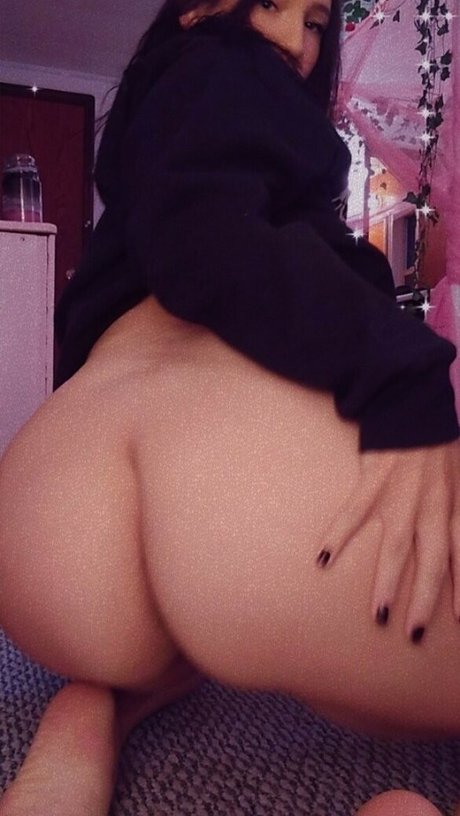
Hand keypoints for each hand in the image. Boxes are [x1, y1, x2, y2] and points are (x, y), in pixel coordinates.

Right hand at [315, 439, 459, 642]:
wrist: (411, 404)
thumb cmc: (438, 442)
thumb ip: (459, 505)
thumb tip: (458, 536)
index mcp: (455, 505)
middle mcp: (432, 506)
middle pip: (432, 561)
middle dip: (425, 600)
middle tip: (415, 633)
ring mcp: (401, 495)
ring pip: (397, 547)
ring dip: (388, 582)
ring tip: (378, 614)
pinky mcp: (373, 481)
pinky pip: (352, 514)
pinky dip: (338, 536)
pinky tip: (322, 558)